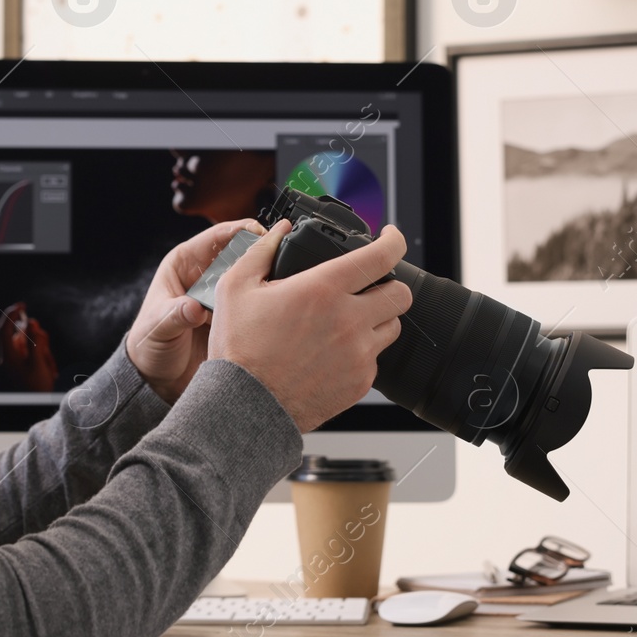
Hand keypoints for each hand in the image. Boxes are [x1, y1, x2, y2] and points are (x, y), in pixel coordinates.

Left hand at [126, 219, 264, 403]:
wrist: (158, 380)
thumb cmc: (148, 346)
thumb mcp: (157, 327)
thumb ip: (174, 315)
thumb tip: (192, 308)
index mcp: (184, 264)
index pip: (216, 236)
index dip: (239, 230)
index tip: (259, 232)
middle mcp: (207, 275)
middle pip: (240, 253)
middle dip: (259, 252)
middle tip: (278, 256)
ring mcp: (223, 296)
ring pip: (251, 277)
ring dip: (265, 277)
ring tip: (283, 280)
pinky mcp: (235, 315)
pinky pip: (254, 302)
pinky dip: (265, 301)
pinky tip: (278, 304)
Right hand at [207, 219, 412, 432]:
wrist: (245, 407)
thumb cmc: (239, 350)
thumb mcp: (235, 288)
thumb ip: (261, 250)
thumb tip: (280, 229)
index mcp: (323, 289)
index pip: (382, 256)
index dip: (394, 240)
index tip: (390, 237)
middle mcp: (349, 320)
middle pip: (400, 293)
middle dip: (388, 284)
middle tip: (369, 287)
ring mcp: (358, 353)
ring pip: (392, 327)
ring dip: (377, 319)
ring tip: (348, 322)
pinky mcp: (360, 382)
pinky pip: (375, 359)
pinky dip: (361, 352)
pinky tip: (334, 353)